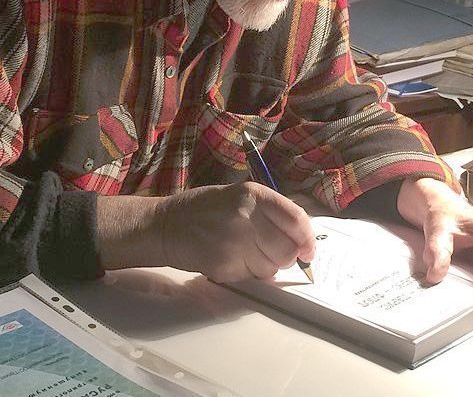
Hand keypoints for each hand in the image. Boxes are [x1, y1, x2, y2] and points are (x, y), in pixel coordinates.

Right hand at [157, 182, 315, 282]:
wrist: (164, 226)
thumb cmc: (203, 210)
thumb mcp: (238, 197)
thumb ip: (268, 212)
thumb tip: (300, 235)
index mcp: (253, 194)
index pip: (296, 219)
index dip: (307, 239)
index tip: (308, 250)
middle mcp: (247, 216)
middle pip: (287, 249)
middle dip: (285, 256)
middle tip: (270, 253)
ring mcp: (235, 242)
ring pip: (272, 267)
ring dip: (266, 266)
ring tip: (247, 254)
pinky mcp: (225, 265)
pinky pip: (253, 277)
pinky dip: (249, 274)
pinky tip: (234, 260)